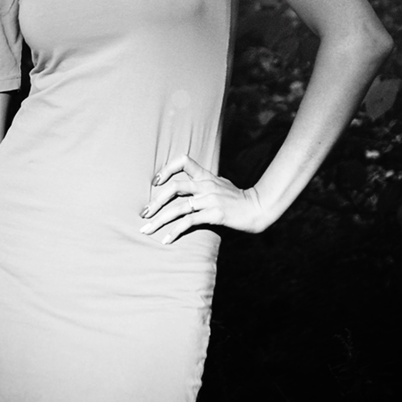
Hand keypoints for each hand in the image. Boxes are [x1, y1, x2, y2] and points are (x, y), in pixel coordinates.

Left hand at [139, 154, 264, 243]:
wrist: (258, 208)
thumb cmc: (237, 199)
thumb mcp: (220, 184)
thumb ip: (204, 184)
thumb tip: (187, 190)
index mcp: (206, 175)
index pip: (183, 161)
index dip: (167, 169)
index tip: (155, 183)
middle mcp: (206, 185)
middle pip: (174, 187)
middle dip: (155, 201)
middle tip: (144, 214)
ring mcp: (210, 199)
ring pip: (178, 207)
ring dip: (159, 220)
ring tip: (147, 230)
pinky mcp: (214, 214)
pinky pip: (189, 222)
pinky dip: (175, 231)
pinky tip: (166, 240)